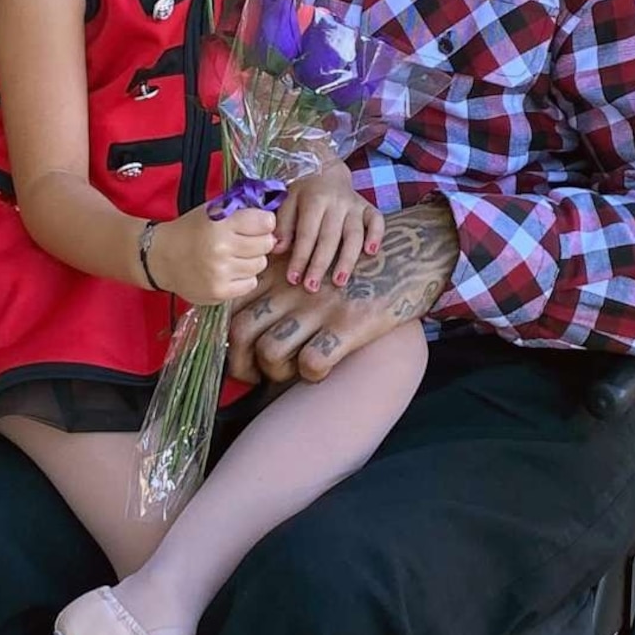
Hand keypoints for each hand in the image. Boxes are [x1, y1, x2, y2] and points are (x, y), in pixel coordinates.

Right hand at [154, 203, 277, 309]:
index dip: (264, 222)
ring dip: (251, 260)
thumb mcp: (211, 211)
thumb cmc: (189, 231)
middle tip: (244, 241)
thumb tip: (272, 216)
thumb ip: (240, 211)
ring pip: (260, 264)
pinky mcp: (220, 292)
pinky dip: (244, 277)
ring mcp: (221, 273)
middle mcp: (221, 248)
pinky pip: (250, 283)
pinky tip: (229, 271)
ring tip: (233, 256)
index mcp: (220, 223)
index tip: (256, 224)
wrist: (161, 258)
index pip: (266, 222)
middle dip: (259, 241)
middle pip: (266, 244)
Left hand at [228, 201, 458, 385]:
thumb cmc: (352, 268)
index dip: (226, 337)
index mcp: (281, 271)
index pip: (232, 305)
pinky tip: (321, 371)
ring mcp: (321, 305)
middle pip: (241, 331)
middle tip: (251, 377)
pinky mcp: (350, 324)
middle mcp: (294, 287)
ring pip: (271, 351)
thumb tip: (247, 323)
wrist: (407, 256)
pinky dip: (311, 375)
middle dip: (239, 365)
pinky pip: (312, 363)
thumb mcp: (310, 262)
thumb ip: (280, 284)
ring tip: (287, 375)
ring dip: (274, 373)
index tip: (237, 354)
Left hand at [273, 164, 383, 295]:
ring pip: (353, 234)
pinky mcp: (368, 207)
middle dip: (320, 264)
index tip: (293, 278)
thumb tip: (277, 249)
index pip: (306, 233)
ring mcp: (354, 205)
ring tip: (339, 281)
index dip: (300, 257)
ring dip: (347, 259)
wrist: (326, 169)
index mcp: (313, 200)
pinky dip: (376, 235)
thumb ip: (283, 225)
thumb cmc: (303, 193)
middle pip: (329, 238)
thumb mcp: (287, 202)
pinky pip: (377, 220)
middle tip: (312, 287)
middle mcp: (336, 202)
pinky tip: (371, 252)